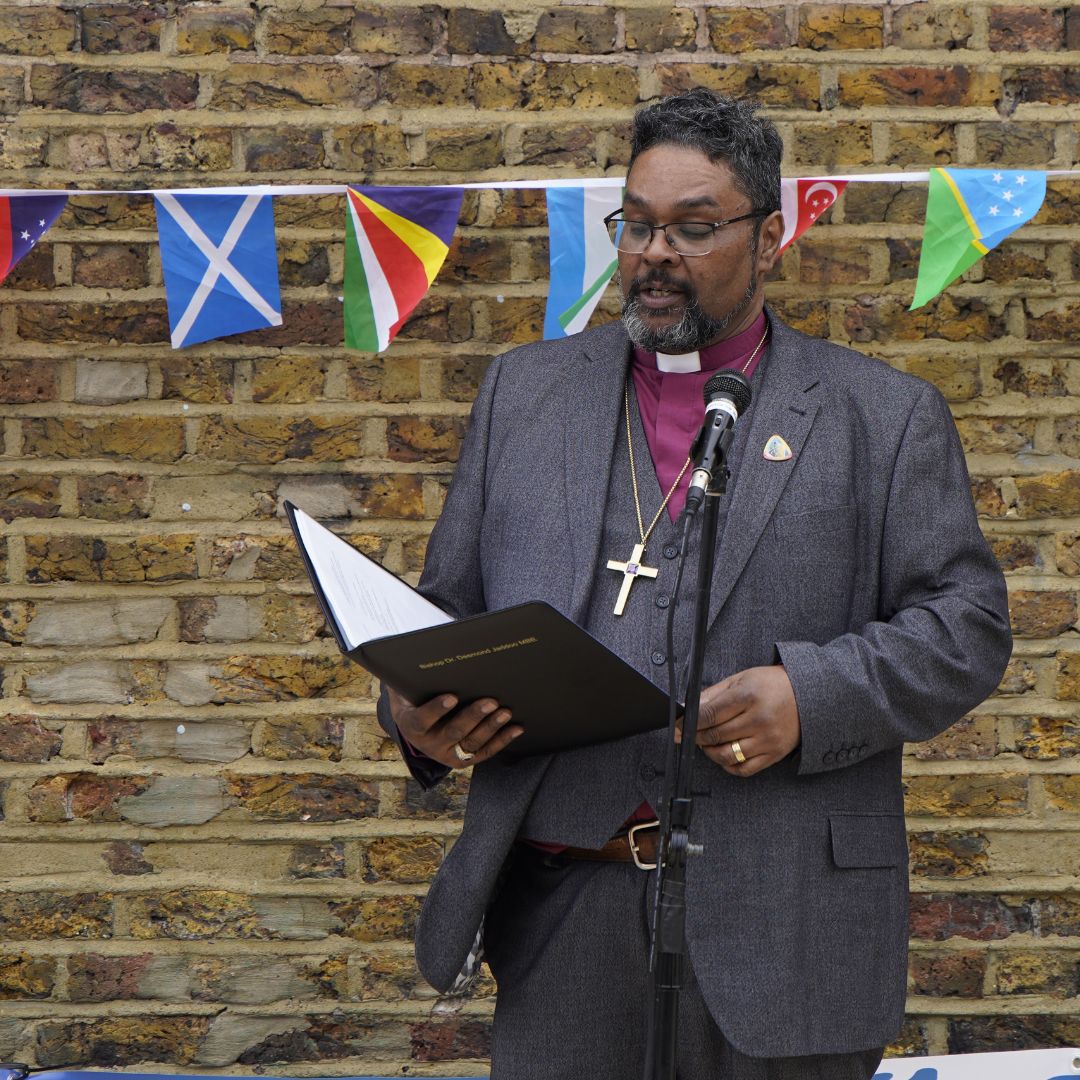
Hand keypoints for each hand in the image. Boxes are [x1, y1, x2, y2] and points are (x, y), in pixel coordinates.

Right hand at [386, 685, 523, 768]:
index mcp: (412, 726)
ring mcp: (448, 754)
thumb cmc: (416, 700)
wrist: (417, 727)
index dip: (437, 709)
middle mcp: (429, 744)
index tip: (452, 696)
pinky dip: (502, 740)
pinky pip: (485, 751)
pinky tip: (516, 728)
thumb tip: (433, 653)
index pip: (422, 719)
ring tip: (505, 712)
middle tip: (491, 701)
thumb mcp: (409, 691)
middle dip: (473, 716)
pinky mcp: (464, 759)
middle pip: (453, 732)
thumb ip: (417, 678)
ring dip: (491, 727)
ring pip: (471, 743)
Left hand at [686, 665, 800, 776]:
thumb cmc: (771, 685)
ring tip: (707, 743)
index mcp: (749, 696)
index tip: (678, 725)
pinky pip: (743, 769)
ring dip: (709, 752)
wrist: (807, 695)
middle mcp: (759, 719)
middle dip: (696, 736)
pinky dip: (728, 765)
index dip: (689, 722)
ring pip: (726, 755)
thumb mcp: (740, 679)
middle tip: (690, 733)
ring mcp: (767, 740)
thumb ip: (712, 694)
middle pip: (715, 735)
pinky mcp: (774, 754)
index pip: (709, 715)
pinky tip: (725, 753)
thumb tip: (687, 708)